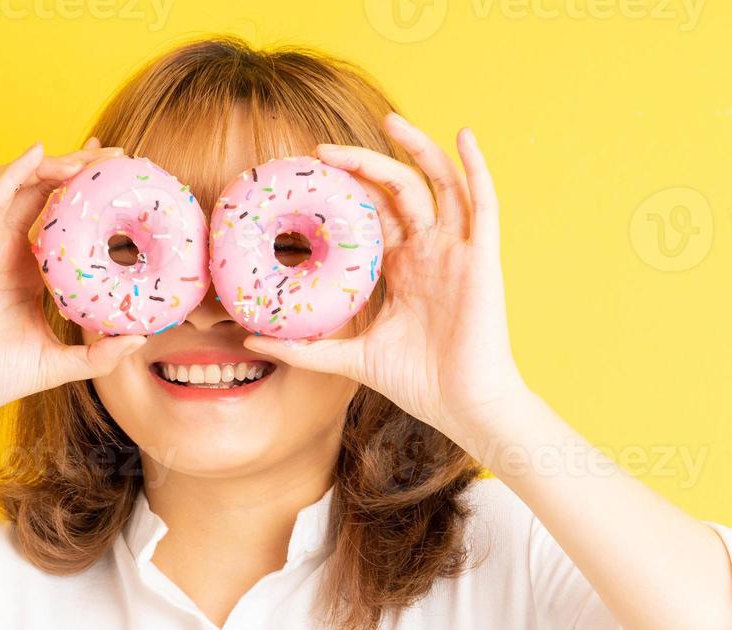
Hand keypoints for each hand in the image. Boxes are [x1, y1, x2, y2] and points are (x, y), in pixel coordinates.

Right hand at [0, 137, 147, 429]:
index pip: (62, 218)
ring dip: (52, 165)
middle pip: (45, 191)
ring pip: (18, 185)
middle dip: (80, 168)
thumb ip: (97, 355)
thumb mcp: (56, 364)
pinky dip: (14, 173)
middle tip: (117, 158)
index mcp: (28, 269)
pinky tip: (38, 154)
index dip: (89, 195)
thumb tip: (139, 340)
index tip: (125, 181)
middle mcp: (6, 248)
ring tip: (86, 159)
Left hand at [242, 115, 529, 447]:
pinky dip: (477, 166)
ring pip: (439, 184)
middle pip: (398, 191)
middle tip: (322, 151)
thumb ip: (304, 347)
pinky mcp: (482, 258)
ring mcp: (457, 252)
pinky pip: (483, 203)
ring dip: (418, 148)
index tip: (308, 175)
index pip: (371, 215)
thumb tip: (248, 338)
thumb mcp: (349, 358)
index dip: (345, 192)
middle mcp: (430, 252)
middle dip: (363, 165)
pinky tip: (463, 135)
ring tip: (391, 120)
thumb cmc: (417, 383)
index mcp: (402, 269)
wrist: (462, 407)